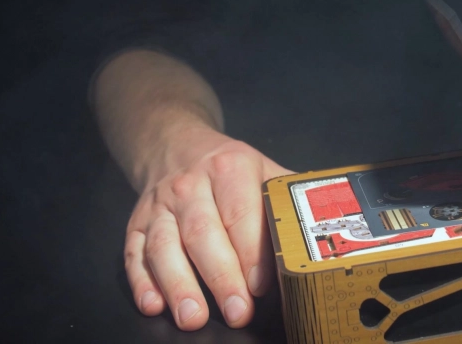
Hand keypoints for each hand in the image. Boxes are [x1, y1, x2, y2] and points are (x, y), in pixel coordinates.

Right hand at [123, 127, 291, 329]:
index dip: (251, 252)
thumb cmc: (229, 168)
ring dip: (178, 284)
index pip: (240, 213)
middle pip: (203, 233)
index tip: (261, 285)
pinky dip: (141, 281)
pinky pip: (134, 252)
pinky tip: (153, 304)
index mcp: (229, 169)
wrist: (176, 144)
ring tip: (193, 317)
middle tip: (237, 311)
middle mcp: (190, 186)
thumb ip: (287, 198)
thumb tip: (327, 227)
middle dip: (220, 276)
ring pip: (164, 246)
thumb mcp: (263, 168)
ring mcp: (159, 205)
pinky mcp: (136, 223)